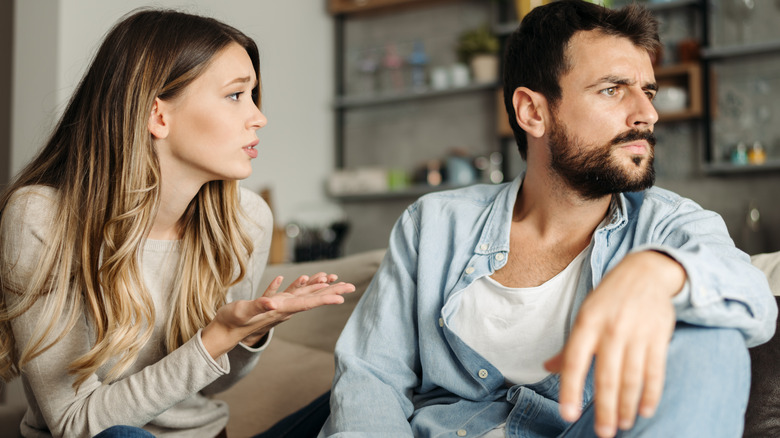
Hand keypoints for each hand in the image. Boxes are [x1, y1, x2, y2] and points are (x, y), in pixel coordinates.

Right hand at [202, 272, 353, 357]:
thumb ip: (259, 305)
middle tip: (351, 286)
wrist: (222, 333)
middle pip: (312, 299)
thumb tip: (273, 301)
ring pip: (302, 295)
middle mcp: (283, 309)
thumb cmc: (232, 322)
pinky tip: (299, 279)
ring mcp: (277, 307)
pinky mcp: (269, 305)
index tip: (343, 297)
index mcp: (280, 310)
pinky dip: (295, 285)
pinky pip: (287, 293)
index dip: (325, 298)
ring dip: (318, 287)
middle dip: (331, 292)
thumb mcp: (244, 311)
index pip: (308, 303)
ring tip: (332, 280)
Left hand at [544, 251, 683, 437]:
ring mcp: (637, 333)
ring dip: (627, 405)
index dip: (570, 389)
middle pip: (607, 376)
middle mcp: (611, 329)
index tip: (568, 414)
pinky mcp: (659, 336)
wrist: (645, 272)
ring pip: (632, 377)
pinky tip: (644, 410)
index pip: (574, 361)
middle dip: (605, 408)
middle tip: (603, 432)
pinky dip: (651, 393)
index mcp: (587, 323)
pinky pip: (655, 371)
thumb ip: (569, 346)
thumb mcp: (584, 315)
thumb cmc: (609, 299)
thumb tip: (547, 368)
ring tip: (622, 425)